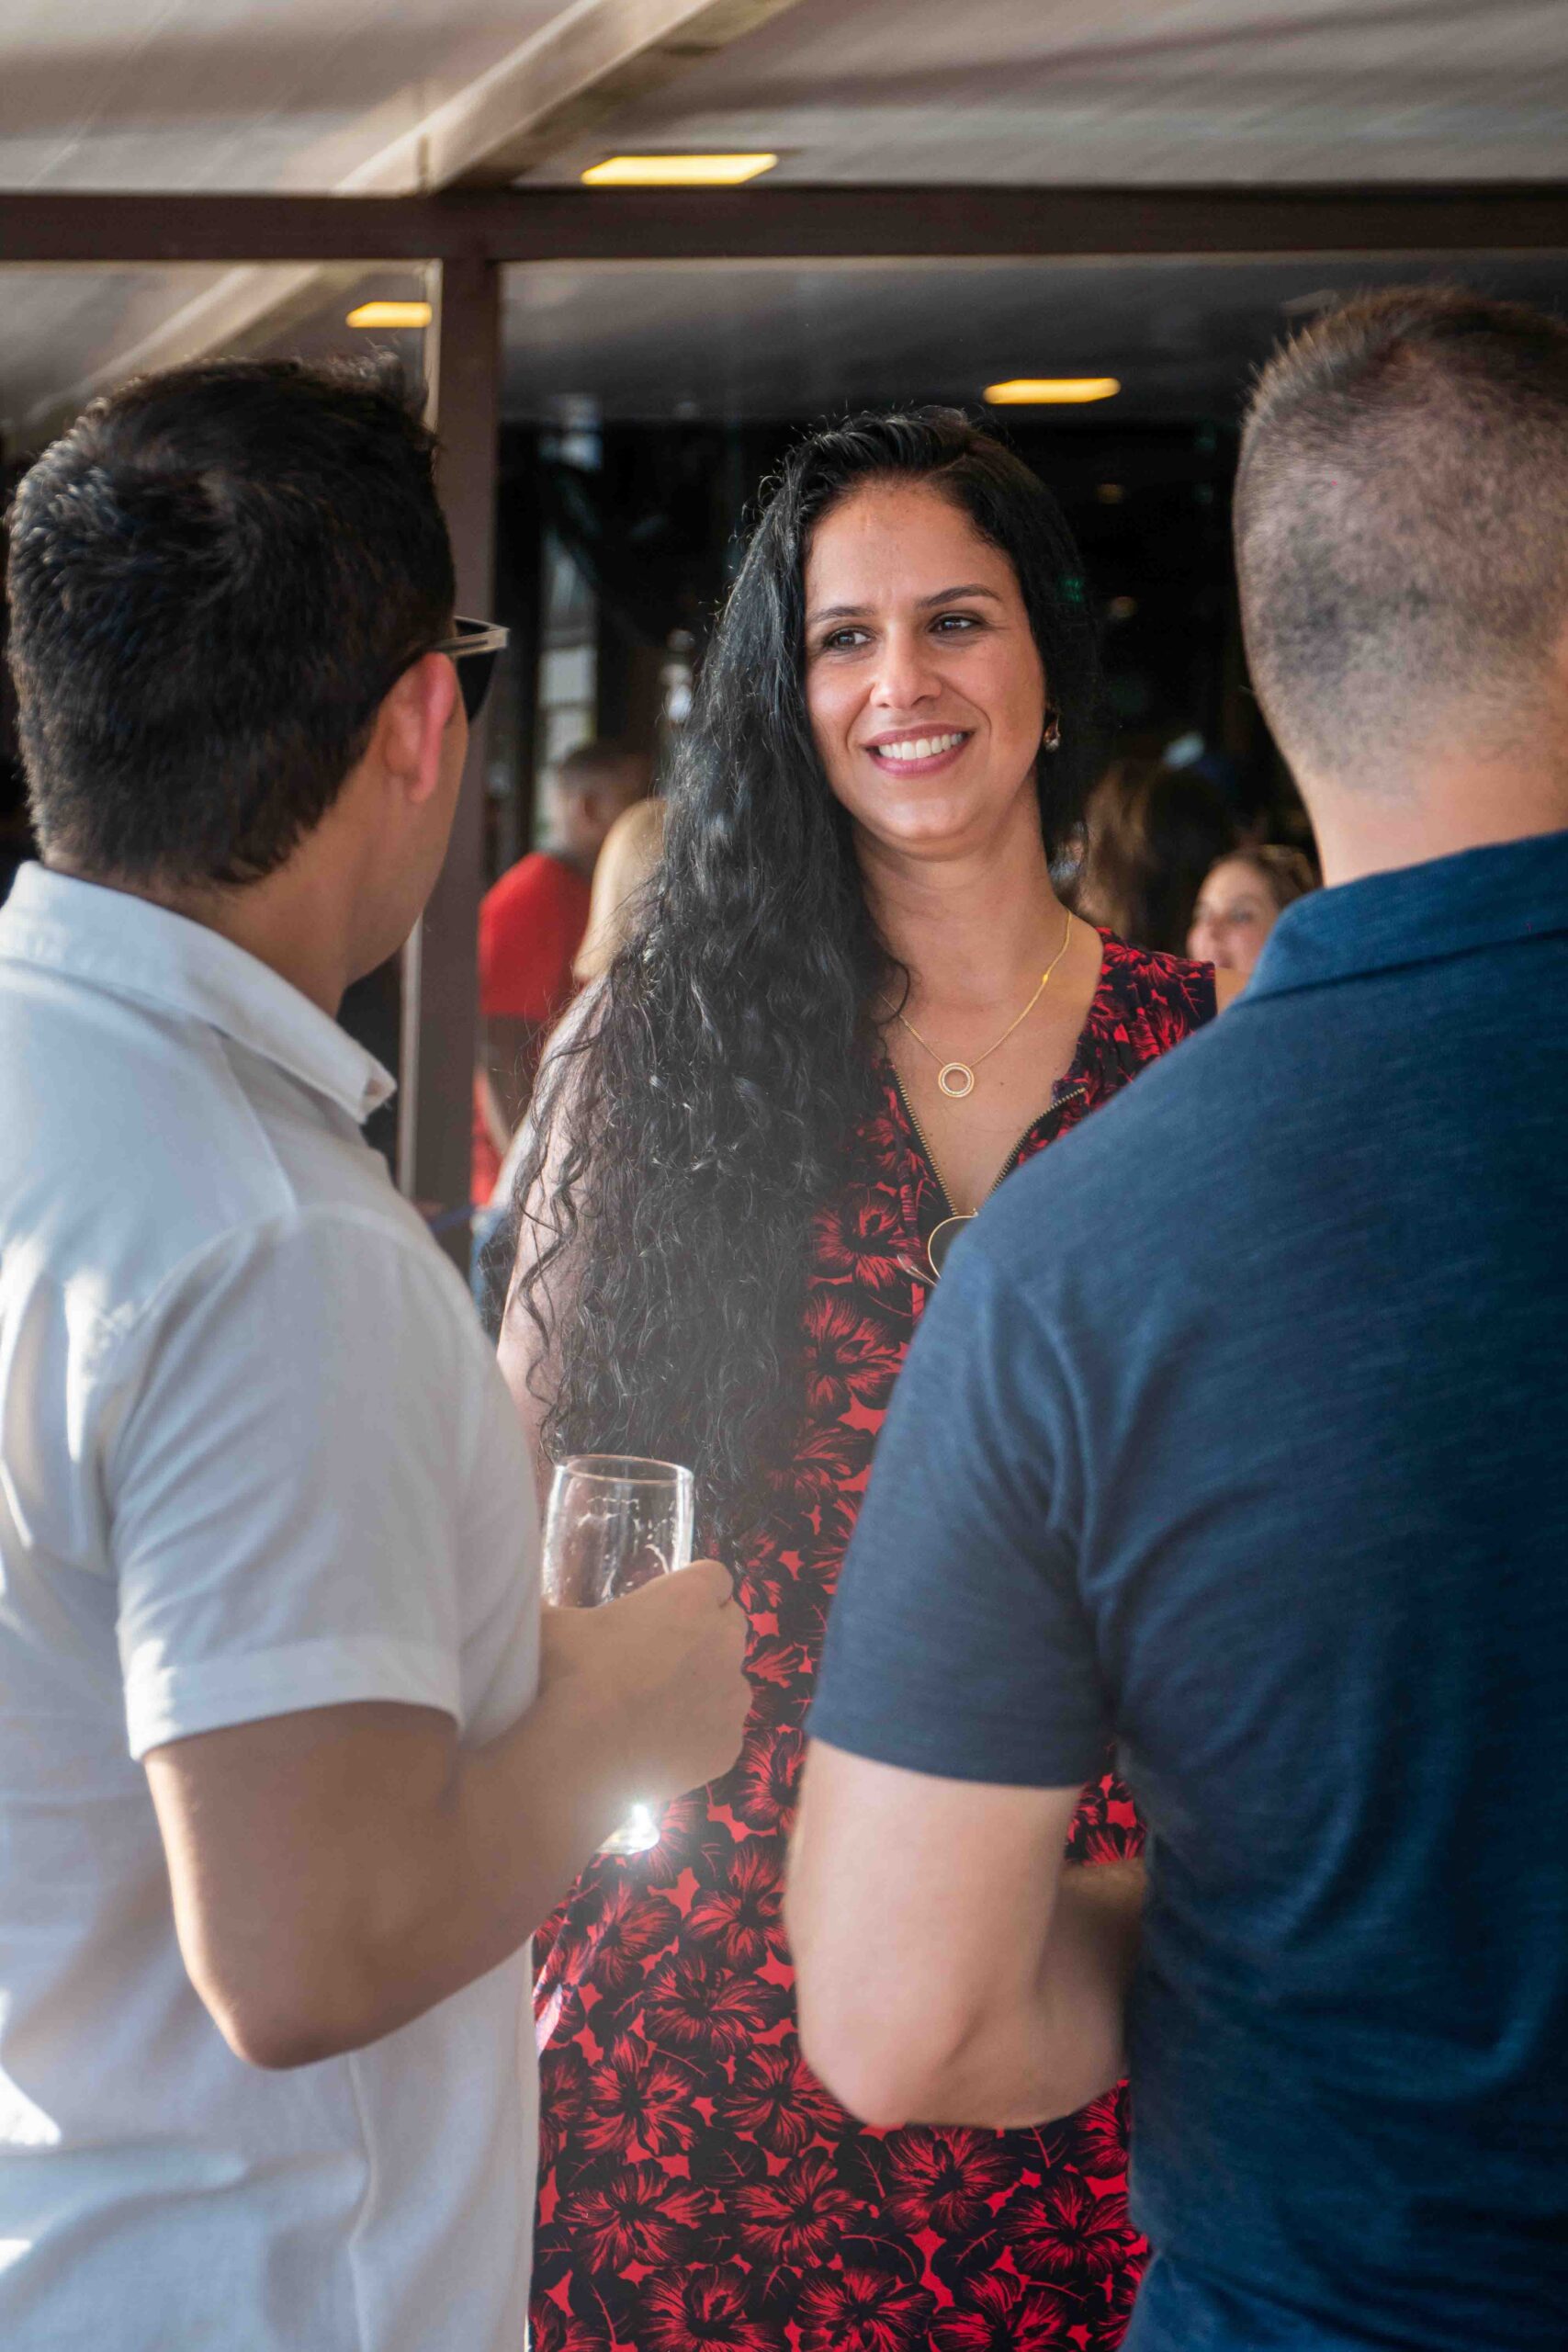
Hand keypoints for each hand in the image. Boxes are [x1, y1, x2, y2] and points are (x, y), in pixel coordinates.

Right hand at [541, 1561, 749, 1806]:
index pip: (715, 1578)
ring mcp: (731, 1697)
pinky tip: (660, 1747)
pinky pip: (720, 1733)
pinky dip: (699, 1738)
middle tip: (660, 1658)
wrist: (581, 1757)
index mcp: (690, 1599)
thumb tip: (529, 1599)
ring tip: (657, 1709)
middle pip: (730, 1626)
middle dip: (705, 1636)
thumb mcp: (555, 1624)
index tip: (667, 1611)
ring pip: (729, 1683)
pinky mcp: (728, 1745)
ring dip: (705, 1688)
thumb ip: (553, 1605)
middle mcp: (725, 1642)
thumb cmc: (571, 1676)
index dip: (694, 1593)